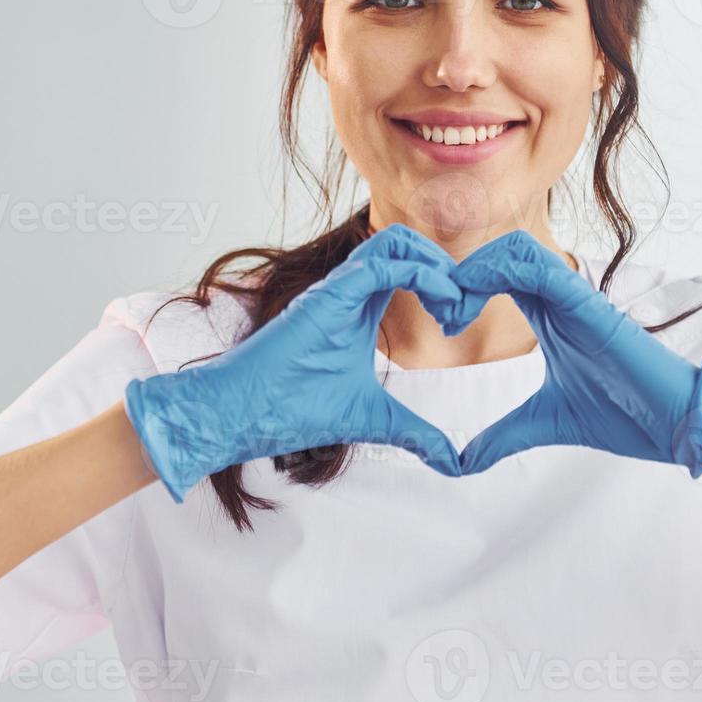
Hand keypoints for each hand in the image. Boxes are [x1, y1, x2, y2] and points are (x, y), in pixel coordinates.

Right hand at [124, 223, 463, 501]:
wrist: (241, 414)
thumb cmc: (292, 410)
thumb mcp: (373, 419)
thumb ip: (414, 432)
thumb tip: (452, 460)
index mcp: (358, 307)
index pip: (407, 266)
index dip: (442, 283)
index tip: (458, 323)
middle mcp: (348, 289)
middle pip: (405, 243)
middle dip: (446, 268)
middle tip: (460, 313)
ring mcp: (337, 288)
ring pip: (395, 240)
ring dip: (435, 266)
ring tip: (451, 309)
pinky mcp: (328, 296)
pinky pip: (382, 264)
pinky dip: (421, 276)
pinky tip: (440, 310)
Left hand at [447, 230, 701, 477]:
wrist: (675, 425)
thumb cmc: (625, 414)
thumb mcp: (543, 423)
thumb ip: (501, 437)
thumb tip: (462, 462)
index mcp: (549, 315)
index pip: (499, 274)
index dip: (464, 286)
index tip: (445, 322)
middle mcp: (561, 299)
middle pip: (503, 251)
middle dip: (463, 272)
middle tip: (444, 313)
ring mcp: (576, 299)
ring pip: (519, 249)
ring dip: (478, 269)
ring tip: (456, 310)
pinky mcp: (591, 308)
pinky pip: (545, 269)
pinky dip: (503, 272)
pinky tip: (478, 298)